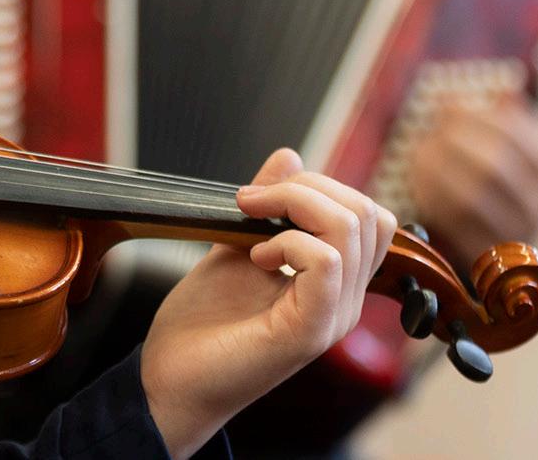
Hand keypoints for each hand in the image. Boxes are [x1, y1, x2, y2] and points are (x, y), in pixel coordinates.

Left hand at [140, 149, 395, 457]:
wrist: (170, 380)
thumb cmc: (202, 324)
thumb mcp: (235, 245)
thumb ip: (266, 206)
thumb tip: (289, 156)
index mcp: (335, 281)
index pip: (367, 214)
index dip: (319, 187)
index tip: (258, 196)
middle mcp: (345, 301)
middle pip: (367, 212)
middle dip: (308, 187)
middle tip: (251, 202)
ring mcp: (333, 318)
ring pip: (353, 229)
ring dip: (295, 207)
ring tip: (252, 229)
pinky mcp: (310, 332)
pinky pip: (328, 264)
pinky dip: (290, 243)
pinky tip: (257, 257)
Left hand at [404, 92, 537, 264]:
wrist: (509, 246)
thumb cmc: (509, 182)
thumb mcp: (521, 149)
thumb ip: (514, 121)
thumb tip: (506, 92)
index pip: (518, 138)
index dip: (478, 117)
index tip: (449, 103)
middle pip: (494, 168)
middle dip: (456, 142)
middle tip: (432, 127)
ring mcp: (512, 235)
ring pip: (470, 198)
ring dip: (438, 168)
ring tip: (420, 149)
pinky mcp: (483, 253)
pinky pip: (451, 223)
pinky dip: (430, 195)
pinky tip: (418, 176)